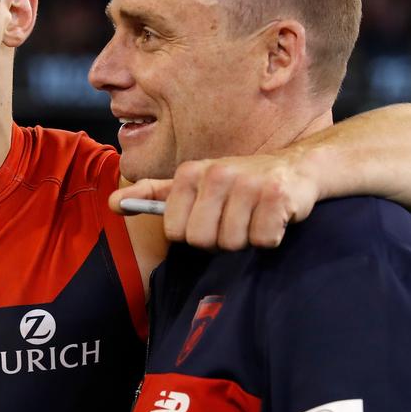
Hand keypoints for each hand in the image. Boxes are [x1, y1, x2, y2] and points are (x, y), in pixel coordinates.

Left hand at [110, 153, 319, 250]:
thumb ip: (154, 195)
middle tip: (236, 220)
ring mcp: (247, 183)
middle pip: (202, 240)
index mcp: (191, 173)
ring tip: (255, 217)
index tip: (211, 219)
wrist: (297, 168)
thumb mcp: (195, 184)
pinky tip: (274, 219)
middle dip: (220, 240)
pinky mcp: (276, 195)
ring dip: (247, 239)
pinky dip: (271, 237)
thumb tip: (112, 203)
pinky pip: (263, 240)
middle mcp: (217, 173)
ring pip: (233, 243)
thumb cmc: (241, 184)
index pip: (176, 232)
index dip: (194, 235)